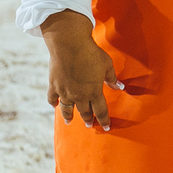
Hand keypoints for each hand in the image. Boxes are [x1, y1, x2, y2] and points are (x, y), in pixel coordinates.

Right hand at [40, 10, 122, 131]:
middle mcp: (79, 96)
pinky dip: (53, 102)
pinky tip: (54, 105)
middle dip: (88, 119)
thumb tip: (120, 87)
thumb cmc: (91, 53)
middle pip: (84, 111)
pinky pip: (52, 97)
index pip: (101, 111)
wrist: (70, 45)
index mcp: (94, 92)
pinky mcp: (54, 85)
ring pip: (67, 108)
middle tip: (89, 124)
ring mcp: (65, 92)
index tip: (106, 127)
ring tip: (69, 121)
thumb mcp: (107, 65)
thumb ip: (112, 78)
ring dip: (68, 115)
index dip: (104, 120)